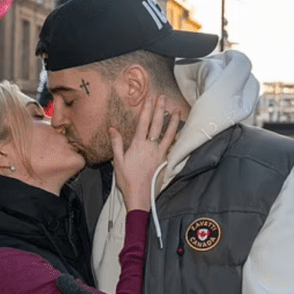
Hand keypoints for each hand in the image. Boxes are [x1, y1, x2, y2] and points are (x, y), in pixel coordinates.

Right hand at [109, 95, 179, 210]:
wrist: (140, 196)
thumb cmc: (127, 181)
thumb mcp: (118, 162)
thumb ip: (116, 143)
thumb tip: (112, 129)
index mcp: (138, 145)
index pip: (143, 122)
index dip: (147, 109)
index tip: (149, 98)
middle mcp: (151, 147)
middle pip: (157, 124)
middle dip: (160, 109)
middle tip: (163, 97)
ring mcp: (160, 154)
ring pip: (169, 134)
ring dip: (174, 121)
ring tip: (177, 111)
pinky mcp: (166, 162)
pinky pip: (173, 147)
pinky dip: (178, 138)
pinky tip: (181, 133)